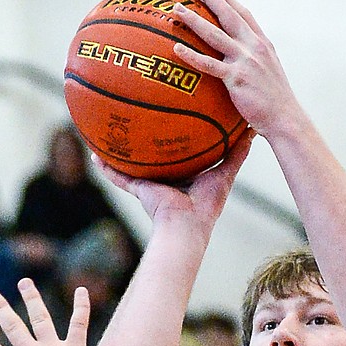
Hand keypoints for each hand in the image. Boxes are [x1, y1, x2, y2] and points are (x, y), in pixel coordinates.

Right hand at [93, 130, 251, 231]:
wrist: (186, 226)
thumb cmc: (207, 206)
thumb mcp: (225, 173)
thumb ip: (237, 153)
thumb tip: (251, 131)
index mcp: (185, 177)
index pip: (180, 153)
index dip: (177, 138)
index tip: (173, 120)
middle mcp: (165, 179)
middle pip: (153, 156)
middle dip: (146, 141)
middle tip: (139, 118)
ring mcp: (149, 185)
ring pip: (131, 164)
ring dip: (120, 151)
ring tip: (109, 132)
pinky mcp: (138, 189)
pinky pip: (118, 176)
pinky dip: (106, 167)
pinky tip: (94, 154)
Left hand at [171, 0, 303, 139]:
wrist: (284, 117)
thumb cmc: (273, 100)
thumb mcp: (268, 72)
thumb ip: (254, 60)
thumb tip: (238, 60)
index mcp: (262, 43)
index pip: (243, 14)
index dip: (226, 0)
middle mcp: (254, 47)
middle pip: (228, 15)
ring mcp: (245, 61)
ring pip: (214, 34)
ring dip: (194, 20)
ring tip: (176, 10)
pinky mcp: (236, 78)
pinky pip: (209, 64)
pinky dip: (192, 55)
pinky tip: (176, 48)